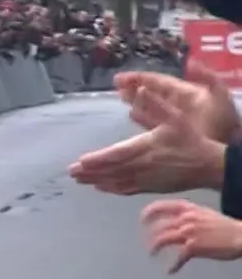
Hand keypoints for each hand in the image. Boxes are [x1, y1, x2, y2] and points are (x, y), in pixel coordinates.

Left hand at [69, 85, 224, 194]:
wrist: (208, 165)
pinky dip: (112, 188)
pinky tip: (100, 187)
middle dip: (90, 171)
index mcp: (147, 147)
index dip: (98, 159)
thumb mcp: (176, 117)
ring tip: (79, 179)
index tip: (81, 161)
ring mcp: (146, 179)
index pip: (118, 154)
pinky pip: (127, 189)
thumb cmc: (190, 139)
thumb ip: (156, 104)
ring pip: (117, 181)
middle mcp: (143, 166)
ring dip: (97, 180)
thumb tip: (140, 89)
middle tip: (71, 172)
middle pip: (112, 170)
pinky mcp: (151, 187)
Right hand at [115, 61, 238, 142]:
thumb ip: (206, 77)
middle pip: (151, 92)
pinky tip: (132, 114)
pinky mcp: (171, 133)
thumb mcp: (219, 96)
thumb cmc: (223, 122)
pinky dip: (142, 117)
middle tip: (116, 85)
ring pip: (150, 106)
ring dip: (135, 101)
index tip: (119, 78)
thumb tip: (189, 62)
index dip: (139, 78)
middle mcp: (177, 104)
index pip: (158, 82)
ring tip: (121, 96)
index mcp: (186, 93)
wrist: (228, 149)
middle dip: (134, 88)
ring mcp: (174, 119)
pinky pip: (153, 122)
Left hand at [142, 199, 241, 272]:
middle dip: (150, 235)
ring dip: (155, 248)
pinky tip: (170, 271)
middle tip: (148, 242)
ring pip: (163, 239)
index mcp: (188, 209)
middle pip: (159, 226)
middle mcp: (185, 219)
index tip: (142, 219)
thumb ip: (189, 215)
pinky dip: (173, 266)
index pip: (162, 206)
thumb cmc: (225, 226)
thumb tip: (178, 222)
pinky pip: (178, 258)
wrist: (240, 236)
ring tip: (152, 254)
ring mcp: (188, 233)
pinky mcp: (193, 248)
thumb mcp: (205, 213)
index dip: (149, 212)